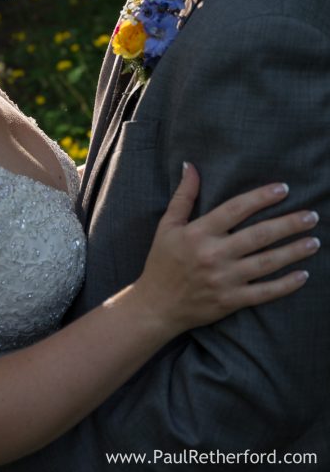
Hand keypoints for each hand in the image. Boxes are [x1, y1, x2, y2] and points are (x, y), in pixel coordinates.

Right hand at [135, 163, 318, 335]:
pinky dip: (286, 285)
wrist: (156, 306)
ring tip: (314, 240)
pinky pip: (264, 292)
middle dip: (288, 224)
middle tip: (311, 215)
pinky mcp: (231, 301)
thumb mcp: (167, 225)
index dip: (261, 197)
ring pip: (267, 262)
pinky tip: (304, 275)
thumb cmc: (162, 262)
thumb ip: (183, 196)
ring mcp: (224, 280)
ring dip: (293, 251)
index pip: (236, 209)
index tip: (284, 189)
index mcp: (199, 233)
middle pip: (259, 235)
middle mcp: (214, 254)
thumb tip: (191, 165)